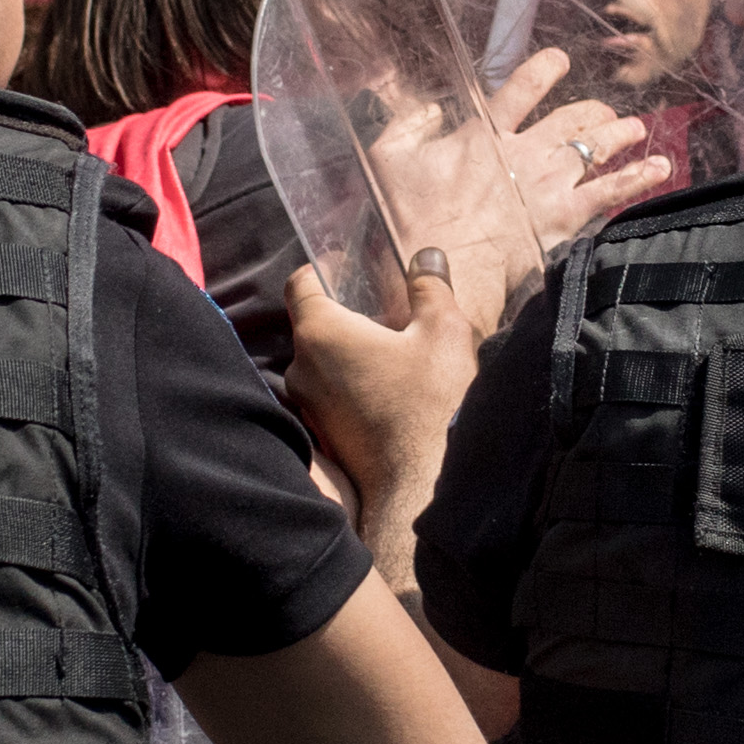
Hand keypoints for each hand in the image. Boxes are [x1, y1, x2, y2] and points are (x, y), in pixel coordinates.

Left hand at [285, 252, 478, 584]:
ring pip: (323, 364)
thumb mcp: (443, 332)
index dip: (322, 270)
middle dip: (346, 315)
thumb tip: (424, 258)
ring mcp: (308, 405)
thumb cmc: (429, 403)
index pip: (300, 284)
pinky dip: (352, 386)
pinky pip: (331, 394)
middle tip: (387, 314)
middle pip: (314, 326)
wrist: (421, 485)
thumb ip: (430, 288)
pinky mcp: (323, 434)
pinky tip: (390, 392)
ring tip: (394, 356)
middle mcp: (301, 368)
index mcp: (321, 333)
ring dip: (351, 355)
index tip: (347, 268)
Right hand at [364, 45, 668, 318]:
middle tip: (603, 111)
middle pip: (570, 118)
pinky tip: (661, 167)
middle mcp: (524, 150)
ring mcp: (549, 181)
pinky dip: (640, 176)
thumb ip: (408, 122)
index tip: (559, 60)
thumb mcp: (390, 157)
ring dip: (618, 132)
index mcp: (483, 132)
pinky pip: (613, 190)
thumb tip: (424, 104)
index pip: (519, 88)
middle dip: (591, 110)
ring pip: (596, 146)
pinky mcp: (567, 214)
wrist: (442, 261)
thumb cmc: (409, 215)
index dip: (542, 70)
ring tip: (634, 127)